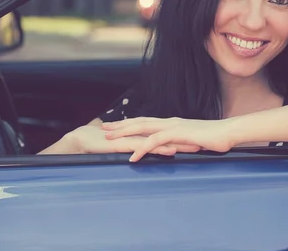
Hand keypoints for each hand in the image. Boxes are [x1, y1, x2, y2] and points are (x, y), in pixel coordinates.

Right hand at [58, 125, 199, 155]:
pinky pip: (145, 147)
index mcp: (142, 134)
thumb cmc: (102, 144)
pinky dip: (159, 149)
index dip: (184, 137)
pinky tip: (170, 151)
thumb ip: (137, 148)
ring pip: (160, 140)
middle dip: (188, 139)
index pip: (167, 134)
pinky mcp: (125, 144)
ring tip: (195, 146)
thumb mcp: (124, 147)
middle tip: (206, 142)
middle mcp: (141, 133)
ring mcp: (133, 137)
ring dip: (179, 143)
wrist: (81, 140)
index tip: (201, 140)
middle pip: (168, 135)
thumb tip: (148, 153)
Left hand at [102, 117, 234, 161]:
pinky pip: (155, 142)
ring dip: (124, 134)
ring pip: (142, 128)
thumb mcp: (194, 141)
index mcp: (172, 123)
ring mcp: (173, 127)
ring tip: (109, 140)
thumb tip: (176, 148)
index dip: (130, 124)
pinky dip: (141, 149)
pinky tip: (132, 157)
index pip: (147, 121)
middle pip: (139, 122)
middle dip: (120, 125)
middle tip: (104, 128)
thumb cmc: (215, 137)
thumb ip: (182, 143)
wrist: (228, 132)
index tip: (116, 126)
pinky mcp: (177, 134)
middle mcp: (170, 122)